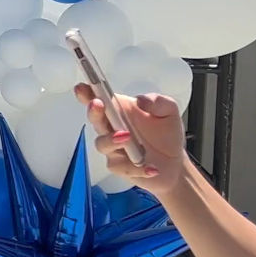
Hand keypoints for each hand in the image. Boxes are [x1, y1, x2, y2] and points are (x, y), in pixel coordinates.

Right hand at [73, 83, 191, 195]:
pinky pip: (122, 167)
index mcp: (120, 111)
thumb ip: (159, 102)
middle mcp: (112, 128)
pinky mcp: (119, 167)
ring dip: (111, 140)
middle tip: (98, 104)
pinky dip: (137, 168)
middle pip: (96, 119)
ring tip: (126, 137)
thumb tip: (142, 101)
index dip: (87, 93)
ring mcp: (113, 148)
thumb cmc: (166, 135)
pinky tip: (152, 168)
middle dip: (94, 112)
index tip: (81, 87)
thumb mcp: (169, 112)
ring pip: (103, 144)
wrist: (174, 164)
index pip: (99, 99)